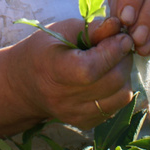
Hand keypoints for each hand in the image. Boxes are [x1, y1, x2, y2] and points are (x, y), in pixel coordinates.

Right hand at [15, 16, 133, 129]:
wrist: (25, 84)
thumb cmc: (43, 50)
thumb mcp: (62, 30)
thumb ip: (92, 28)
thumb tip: (118, 26)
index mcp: (54, 71)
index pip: (92, 68)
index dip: (113, 51)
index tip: (123, 36)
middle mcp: (65, 99)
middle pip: (112, 82)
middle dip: (124, 59)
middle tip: (121, 45)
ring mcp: (76, 114)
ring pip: (121, 96)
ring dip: (125, 75)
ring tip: (114, 61)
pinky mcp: (86, 123)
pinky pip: (117, 106)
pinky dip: (118, 89)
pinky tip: (106, 77)